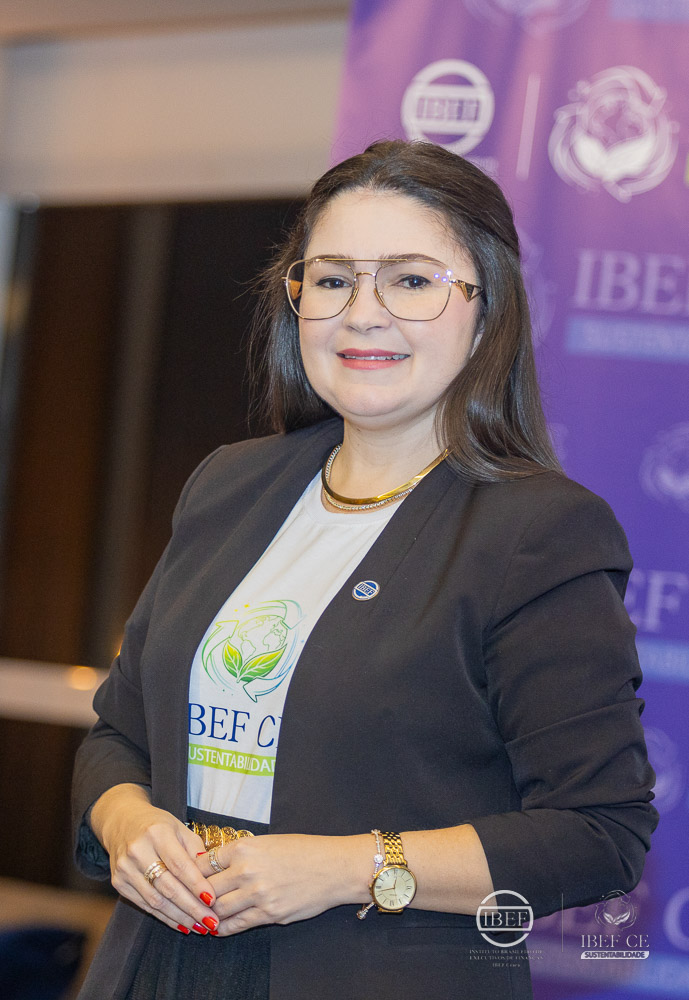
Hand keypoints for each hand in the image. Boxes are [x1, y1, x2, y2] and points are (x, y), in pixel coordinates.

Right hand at [91, 784, 218, 935]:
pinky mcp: (119, 883)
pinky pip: (145, 906)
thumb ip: (196, 851)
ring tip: (200, 927)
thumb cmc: (158, 825)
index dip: (196, 884)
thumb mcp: (180, 828)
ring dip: (180, 917)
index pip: (179, 864)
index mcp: (156, 833)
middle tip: (211, 922)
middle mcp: (138, 851)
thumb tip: (212, 876)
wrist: (122, 822)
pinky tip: (182, 924)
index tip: (212, 900)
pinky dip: (165, 917)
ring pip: (156, 901)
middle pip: (168, 886)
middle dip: (192, 907)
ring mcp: (125, 869)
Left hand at [195, 832, 370, 935]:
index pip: (206, 863)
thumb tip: (218, 864)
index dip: (195, 872)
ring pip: (218, 909)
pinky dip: (222, 928)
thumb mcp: (269, 842)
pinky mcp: (269, 914)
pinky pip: (237, 925)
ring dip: (208, 914)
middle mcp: (247, 870)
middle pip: (207, 888)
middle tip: (191, 901)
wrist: (334, 868)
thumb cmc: (305, 850)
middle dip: (197, 895)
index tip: (190, 878)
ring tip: (202, 916)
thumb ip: (243, 854)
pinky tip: (217, 928)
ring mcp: (258, 894)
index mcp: (245, 848)